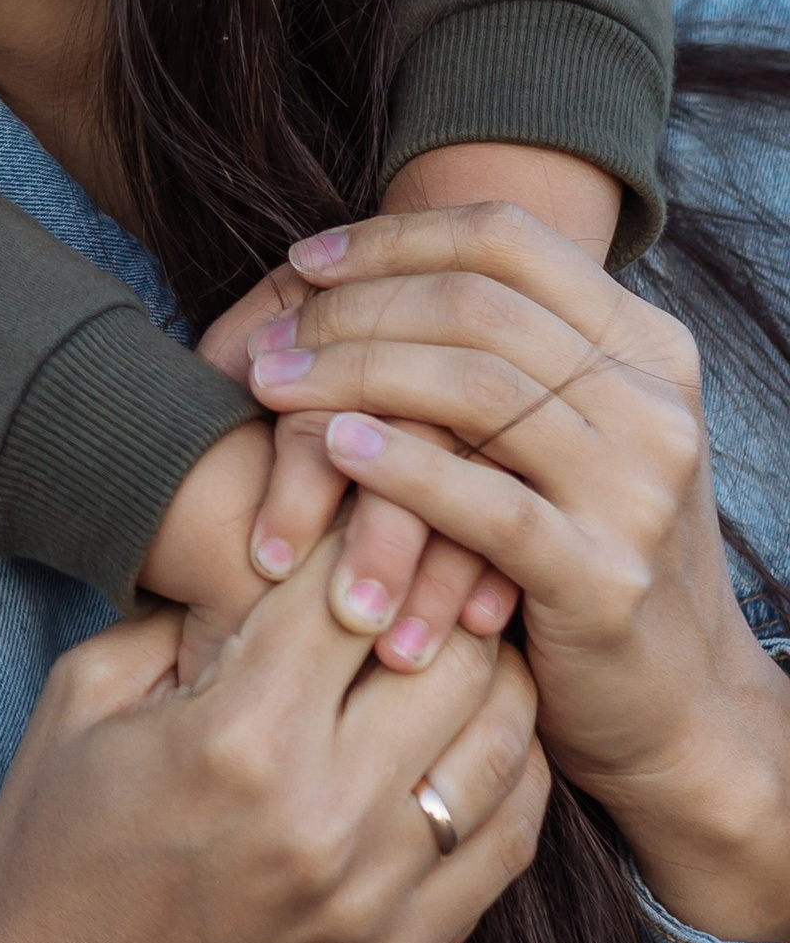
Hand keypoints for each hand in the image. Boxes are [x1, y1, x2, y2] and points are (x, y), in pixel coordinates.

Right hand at [0, 532, 546, 942]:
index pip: (349, 593)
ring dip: (494, 674)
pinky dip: (514, 773)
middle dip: (445, 590)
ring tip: (473, 637)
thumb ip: (173, 624)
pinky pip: (508, 841)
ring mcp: (375, 892)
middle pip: (448, 654)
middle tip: (440, 559)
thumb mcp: (77, 705)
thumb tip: (261, 570)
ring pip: (501, 741)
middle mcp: (322, 812)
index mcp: (235, 737)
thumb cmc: (54, 854)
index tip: (370, 507)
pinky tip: (488, 736)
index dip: (367, 534)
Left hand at [179, 147, 620, 675]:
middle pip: (478, 305)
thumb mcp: (567, 436)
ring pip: (476, 389)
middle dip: (353, 310)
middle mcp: (656, 403)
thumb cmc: (582, 550)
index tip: (303, 260)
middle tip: (268, 341)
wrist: (673, 704)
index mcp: (647, 346)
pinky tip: (334, 448)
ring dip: (352, 375)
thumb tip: (362, 266)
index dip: (394, 238)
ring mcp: (639, 489)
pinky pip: (485, 503)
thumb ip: (505, 358)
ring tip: (270, 386)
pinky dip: (400, 466)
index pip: (508, 240)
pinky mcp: (604, 576)